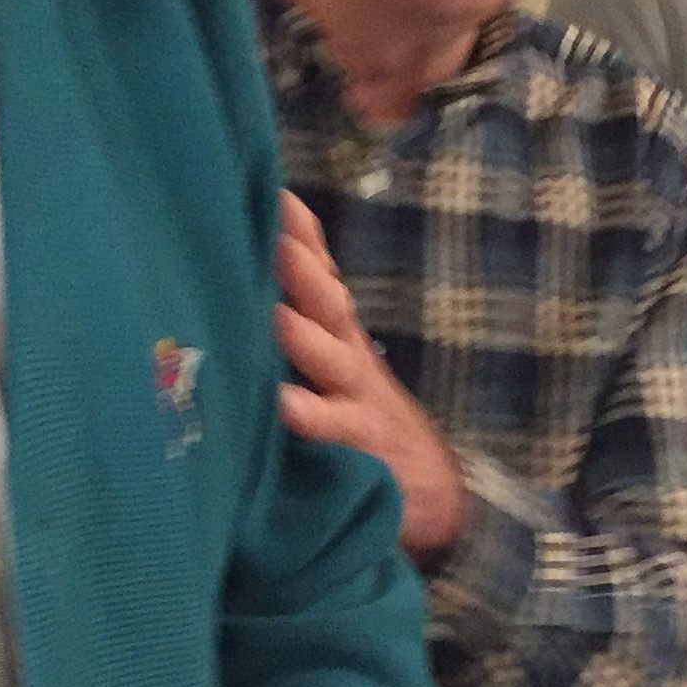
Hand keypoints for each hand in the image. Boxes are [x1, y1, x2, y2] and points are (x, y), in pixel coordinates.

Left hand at [275, 189, 469, 559]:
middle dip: (303, 270)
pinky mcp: (362, 450)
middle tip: (273, 236)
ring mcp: (358, 403)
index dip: (301, 237)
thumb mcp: (332, 363)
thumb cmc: (360, 419)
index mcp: (337, 335)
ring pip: (333, 363)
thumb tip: (254, 272)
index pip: (320, 275)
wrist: (432, 492)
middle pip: (329, 306)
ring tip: (276, 316)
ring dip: (305, 338)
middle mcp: (348, 360)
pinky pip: (336, 433)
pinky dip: (312, 419)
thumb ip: (300, 321)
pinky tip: (286, 407)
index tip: (274, 195)